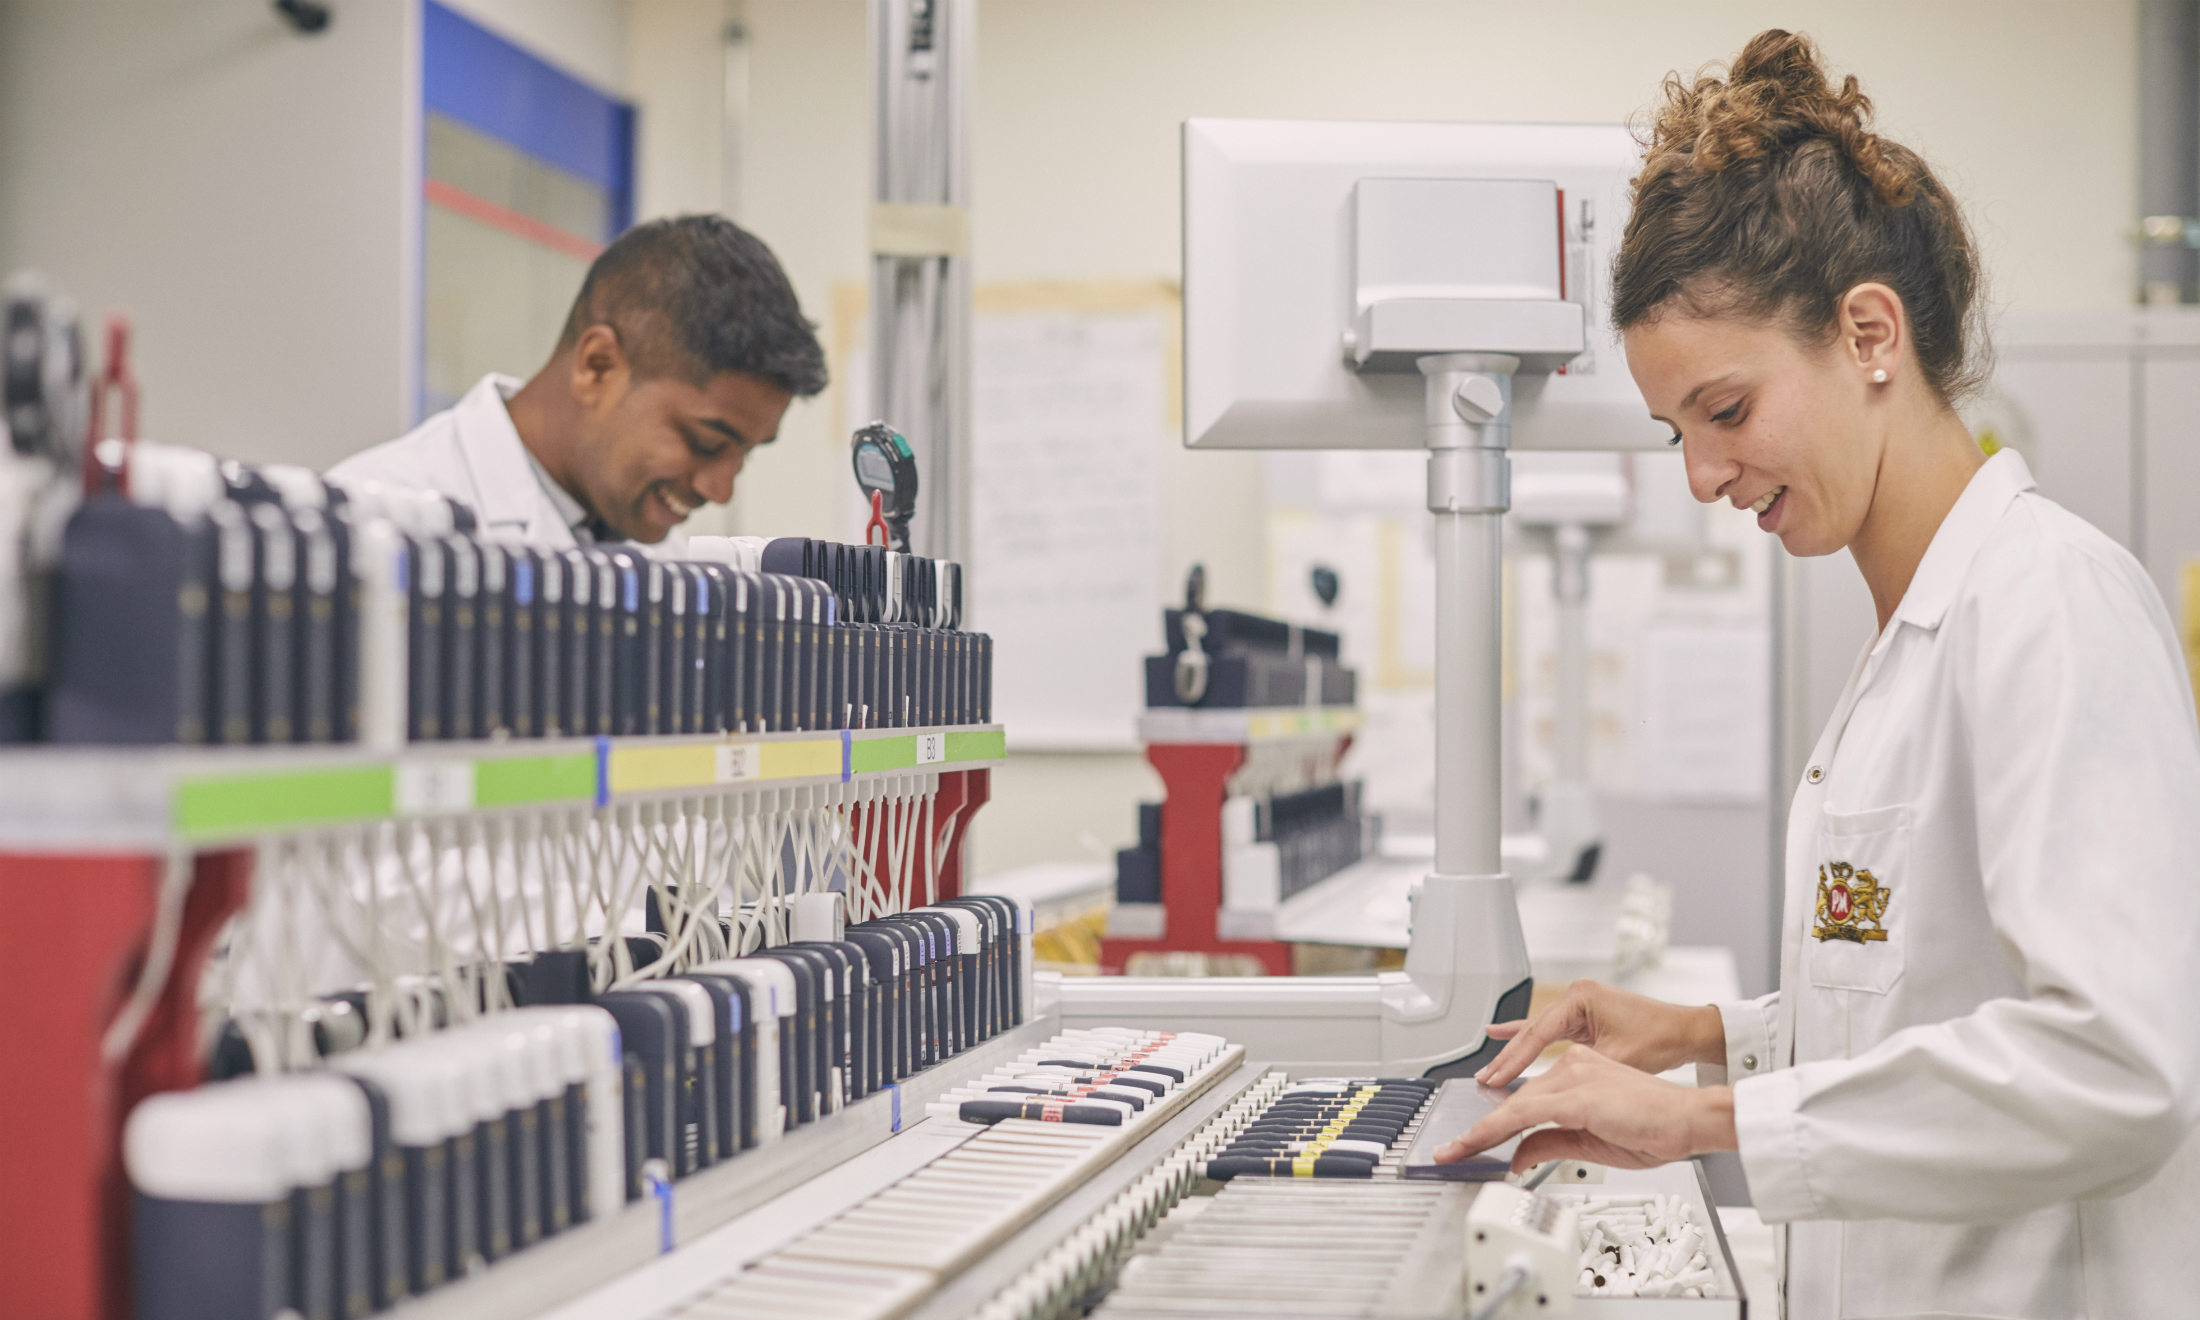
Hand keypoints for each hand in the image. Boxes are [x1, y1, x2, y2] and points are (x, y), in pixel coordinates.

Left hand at [1433, 1047, 1737, 1172]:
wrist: (1690, 1122)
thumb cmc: (1655, 1129)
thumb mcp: (1590, 1144)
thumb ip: (1550, 1144)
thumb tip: (1516, 1156)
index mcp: (1577, 1073)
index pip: (1524, 1101)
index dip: (1490, 1125)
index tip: (1464, 1143)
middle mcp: (1571, 1067)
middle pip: (1513, 1103)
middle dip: (1478, 1131)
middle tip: (1449, 1152)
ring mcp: (1573, 1077)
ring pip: (1514, 1108)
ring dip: (1480, 1134)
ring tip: (1454, 1153)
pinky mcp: (1577, 1094)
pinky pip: (1526, 1114)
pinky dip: (1497, 1130)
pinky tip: (1477, 1143)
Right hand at [1474, 979, 1725, 1088]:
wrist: (1687, 1032)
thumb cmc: (1661, 1039)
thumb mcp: (1615, 1062)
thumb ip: (1578, 1079)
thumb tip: (1550, 1100)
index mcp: (1581, 998)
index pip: (1537, 1034)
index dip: (1514, 1061)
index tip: (1496, 1080)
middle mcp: (1577, 996)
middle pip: (1532, 1032)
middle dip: (1508, 1058)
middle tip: (1485, 1079)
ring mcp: (1579, 1004)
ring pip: (1538, 1033)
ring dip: (1515, 1053)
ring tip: (1489, 1069)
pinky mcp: (1583, 1015)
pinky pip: (1548, 1029)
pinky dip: (1526, 1036)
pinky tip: (1500, 1032)